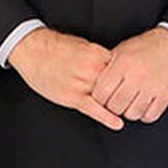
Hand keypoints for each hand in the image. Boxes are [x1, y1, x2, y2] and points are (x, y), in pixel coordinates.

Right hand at [8, 28, 123, 129]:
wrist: (33, 51)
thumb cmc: (56, 47)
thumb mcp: (83, 45)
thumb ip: (99, 57)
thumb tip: (114, 65)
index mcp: (95, 54)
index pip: (121, 69)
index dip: (127, 76)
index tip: (135, 80)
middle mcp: (91, 69)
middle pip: (117, 84)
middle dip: (125, 91)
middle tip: (134, 96)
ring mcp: (81, 84)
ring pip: (106, 98)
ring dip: (116, 104)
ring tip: (128, 109)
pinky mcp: (72, 97)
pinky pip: (93, 110)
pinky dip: (106, 117)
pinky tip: (117, 123)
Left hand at [91, 28, 167, 123]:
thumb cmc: (149, 45)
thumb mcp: (124, 49)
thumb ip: (108, 65)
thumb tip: (94, 81)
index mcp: (122, 64)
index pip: (101, 93)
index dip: (99, 99)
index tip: (103, 98)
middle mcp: (136, 77)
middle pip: (115, 107)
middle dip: (114, 107)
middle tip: (118, 102)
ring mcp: (152, 87)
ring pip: (132, 114)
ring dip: (130, 111)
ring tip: (132, 102)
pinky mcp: (166, 95)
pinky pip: (150, 116)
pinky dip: (146, 114)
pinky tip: (145, 105)